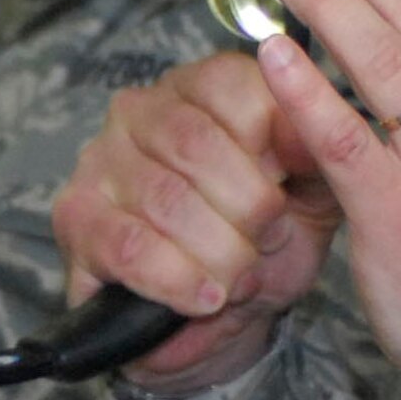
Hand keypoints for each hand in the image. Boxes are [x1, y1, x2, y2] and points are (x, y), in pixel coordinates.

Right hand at [52, 51, 340, 394]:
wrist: (227, 313)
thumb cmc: (270, 239)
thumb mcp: (315, 192)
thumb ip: (324, 148)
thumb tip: (320, 114)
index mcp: (206, 86)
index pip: (236, 88)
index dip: (274, 149)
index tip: (289, 192)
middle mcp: (144, 108)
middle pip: (197, 146)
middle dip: (248, 210)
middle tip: (266, 243)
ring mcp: (101, 159)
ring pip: (165, 200)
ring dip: (217, 253)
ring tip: (238, 276)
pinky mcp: (76, 216)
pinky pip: (128, 246)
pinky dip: (177, 280)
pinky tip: (205, 298)